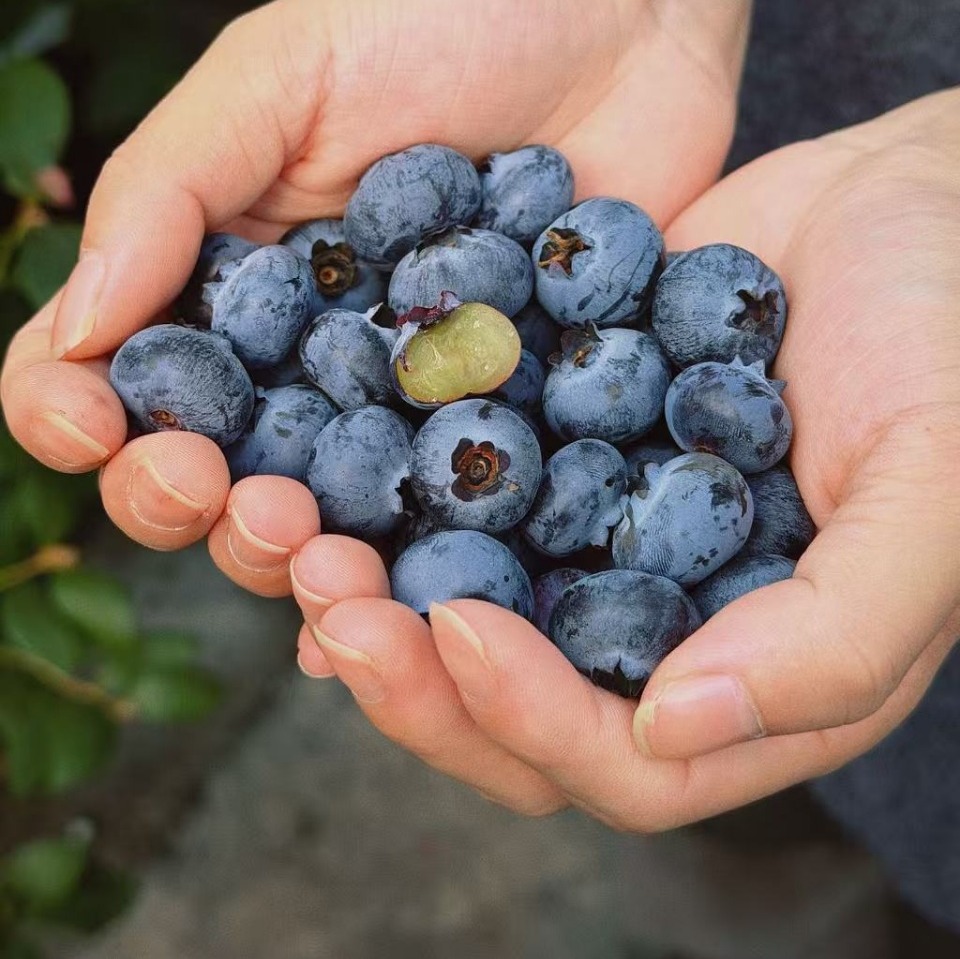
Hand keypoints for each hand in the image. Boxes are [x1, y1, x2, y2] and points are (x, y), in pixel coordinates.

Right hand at [0, 0, 749, 597]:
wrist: (621, 17)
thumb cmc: (440, 14)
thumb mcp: (279, 78)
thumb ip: (168, 198)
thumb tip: (64, 339)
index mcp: (233, 290)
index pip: (126, 381)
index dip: (80, 419)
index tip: (88, 424)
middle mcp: (310, 371)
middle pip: (221, 481)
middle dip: (201, 510)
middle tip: (232, 497)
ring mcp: (411, 414)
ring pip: (332, 528)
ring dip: (307, 568)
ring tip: (321, 566)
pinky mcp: (513, 432)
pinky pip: (458, 528)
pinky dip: (427, 586)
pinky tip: (411, 620)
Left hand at [295, 89, 959, 823]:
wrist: (906, 208)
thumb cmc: (950, 345)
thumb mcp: (938, 492)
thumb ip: (836, 636)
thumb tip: (675, 728)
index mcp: (759, 678)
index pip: (627, 764)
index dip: (531, 718)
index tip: (458, 627)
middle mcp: (669, 636)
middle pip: (518, 717)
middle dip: (417, 681)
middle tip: (331, 605)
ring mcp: (604, 553)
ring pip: (469, 625)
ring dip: (381, 603)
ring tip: (305, 550)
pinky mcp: (560, 469)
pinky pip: (462, 515)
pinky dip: (394, 514)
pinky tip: (333, 488)